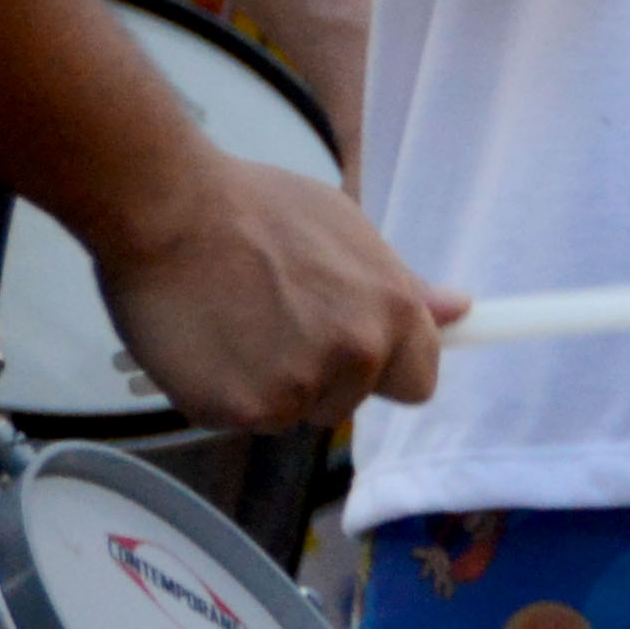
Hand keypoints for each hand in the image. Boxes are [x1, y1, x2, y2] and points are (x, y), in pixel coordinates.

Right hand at [83, 147, 458, 432]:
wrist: (171, 210)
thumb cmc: (257, 209)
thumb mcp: (347, 231)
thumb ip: (401, 285)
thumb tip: (458, 310)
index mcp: (394, 312)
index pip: (417, 383)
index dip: (383, 371)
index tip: (350, 353)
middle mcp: (357, 355)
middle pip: (347, 403)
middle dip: (316, 377)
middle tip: (271, 322)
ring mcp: (298, 387)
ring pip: (291, 413)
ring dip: (266, 386)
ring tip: (234, 324)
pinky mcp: (238, 409)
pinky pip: (238, 419)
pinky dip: (220, 394)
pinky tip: (205, 344)